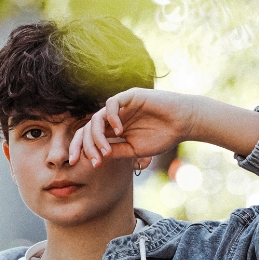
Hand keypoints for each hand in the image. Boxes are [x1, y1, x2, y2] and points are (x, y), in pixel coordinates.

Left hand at [69, 89, 258, 166]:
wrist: (183, 124)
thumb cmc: (162, 137)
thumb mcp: (134, 150)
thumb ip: (115, 152)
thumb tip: (95, 158)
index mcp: (112, 130)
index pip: (88, 137)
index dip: (79, 148)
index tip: (75, 162)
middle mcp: (113, 118)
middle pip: (87, 128)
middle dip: (84, 145)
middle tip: (93, 160)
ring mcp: (120, 107)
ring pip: (96, 118)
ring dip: (97, 137)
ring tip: (107, 151)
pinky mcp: (129, 96)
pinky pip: (111, 104)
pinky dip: (111, 118)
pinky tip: (118, 132)